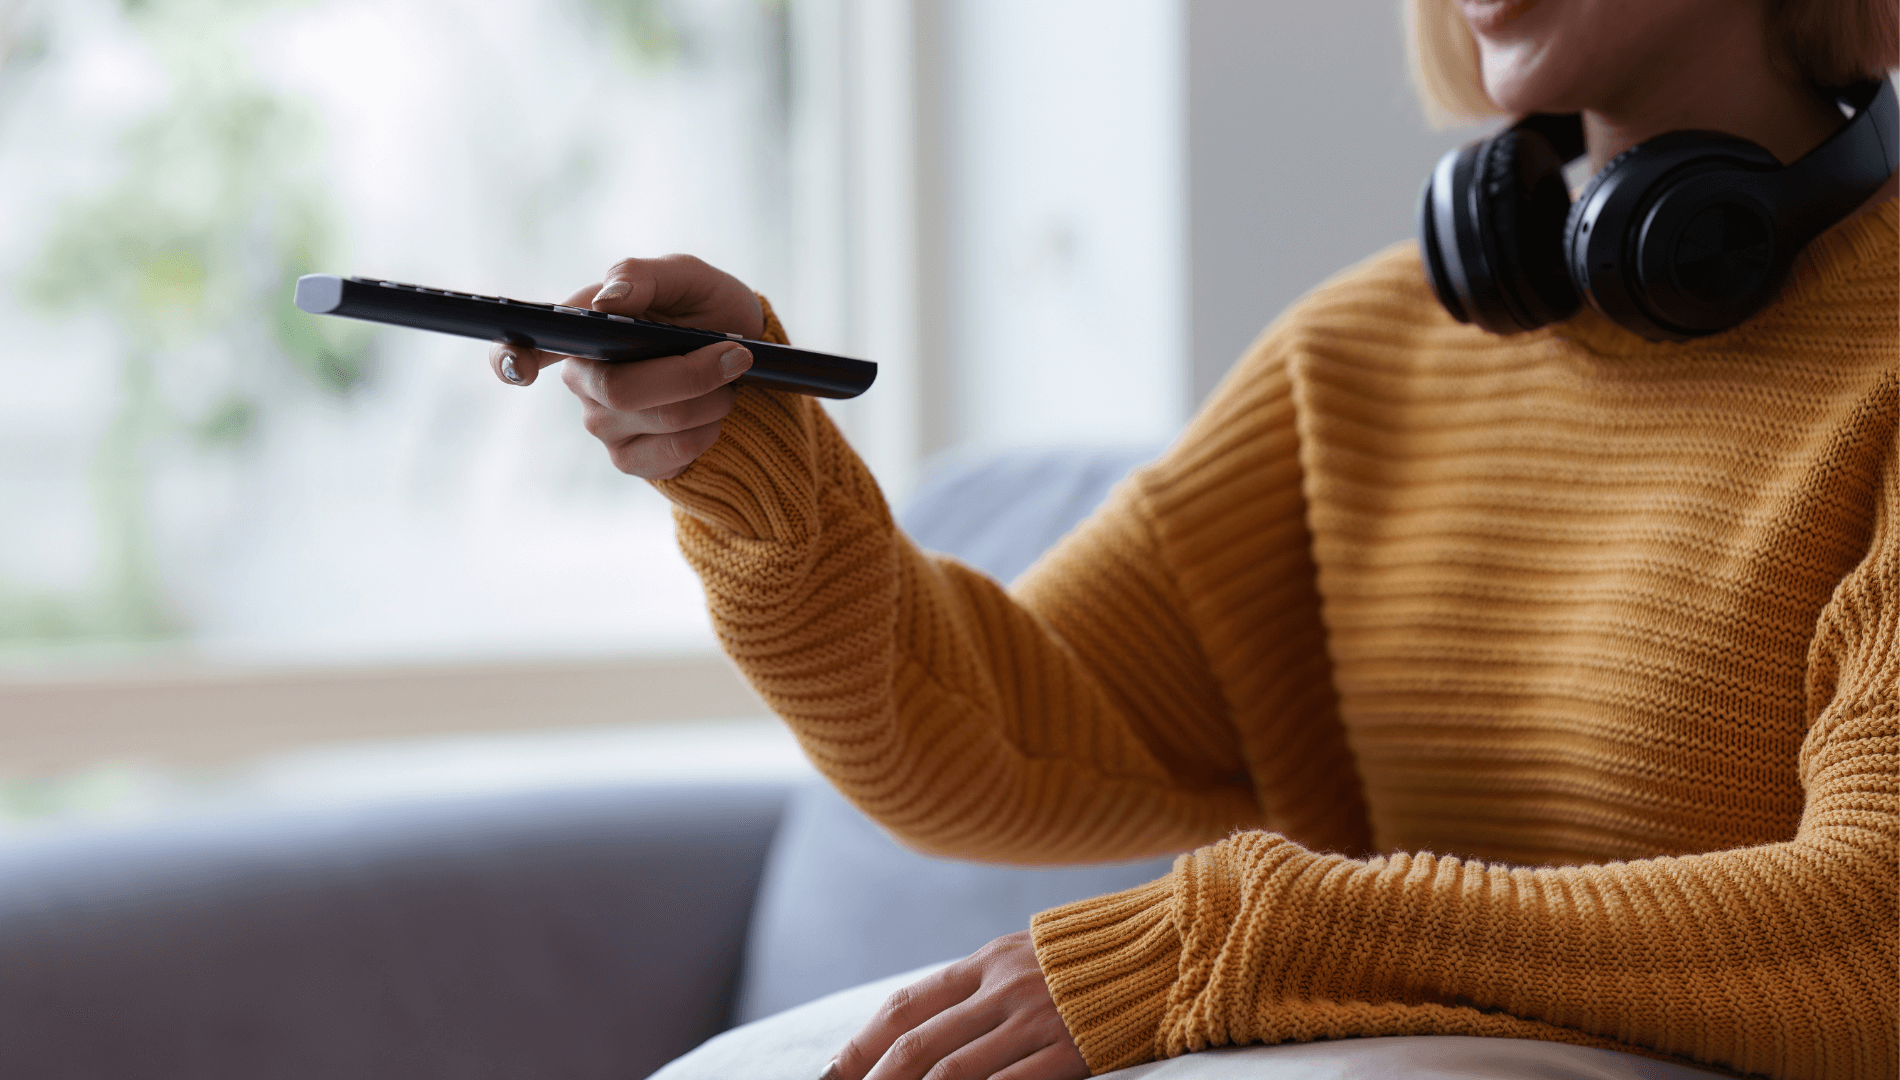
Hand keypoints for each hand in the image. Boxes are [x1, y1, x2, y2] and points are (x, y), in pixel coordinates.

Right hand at [488, 254, 763, 479]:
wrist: (748, 359)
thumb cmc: (706, 309)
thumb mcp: (688, 278)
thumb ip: (644, 277)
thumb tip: (608, 300)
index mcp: (581, 328)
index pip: (525, 346)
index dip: (511, 358)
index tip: (520, 368)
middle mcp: (582, 378)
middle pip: (620, 390)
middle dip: (692, 374)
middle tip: (734, 356)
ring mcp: (603, 423)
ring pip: (661, 421)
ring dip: (713, 399)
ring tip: (726, 381)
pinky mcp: (631, 459)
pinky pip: (675, 453)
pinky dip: (711, 430)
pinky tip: (714, 413)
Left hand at [824, 930, 1088, 1079]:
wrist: (1169, 948)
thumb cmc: (1092, 962)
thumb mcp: (1026, 957)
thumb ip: (979, 987)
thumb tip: (923, 1025)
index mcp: (986, 963)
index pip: (905, 1008)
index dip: (861, 1046)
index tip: (831, 1078)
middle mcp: (1002, 990)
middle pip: (918, 1046)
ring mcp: (1035, 1021)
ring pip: (953, 1073)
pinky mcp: (1069, 1052)